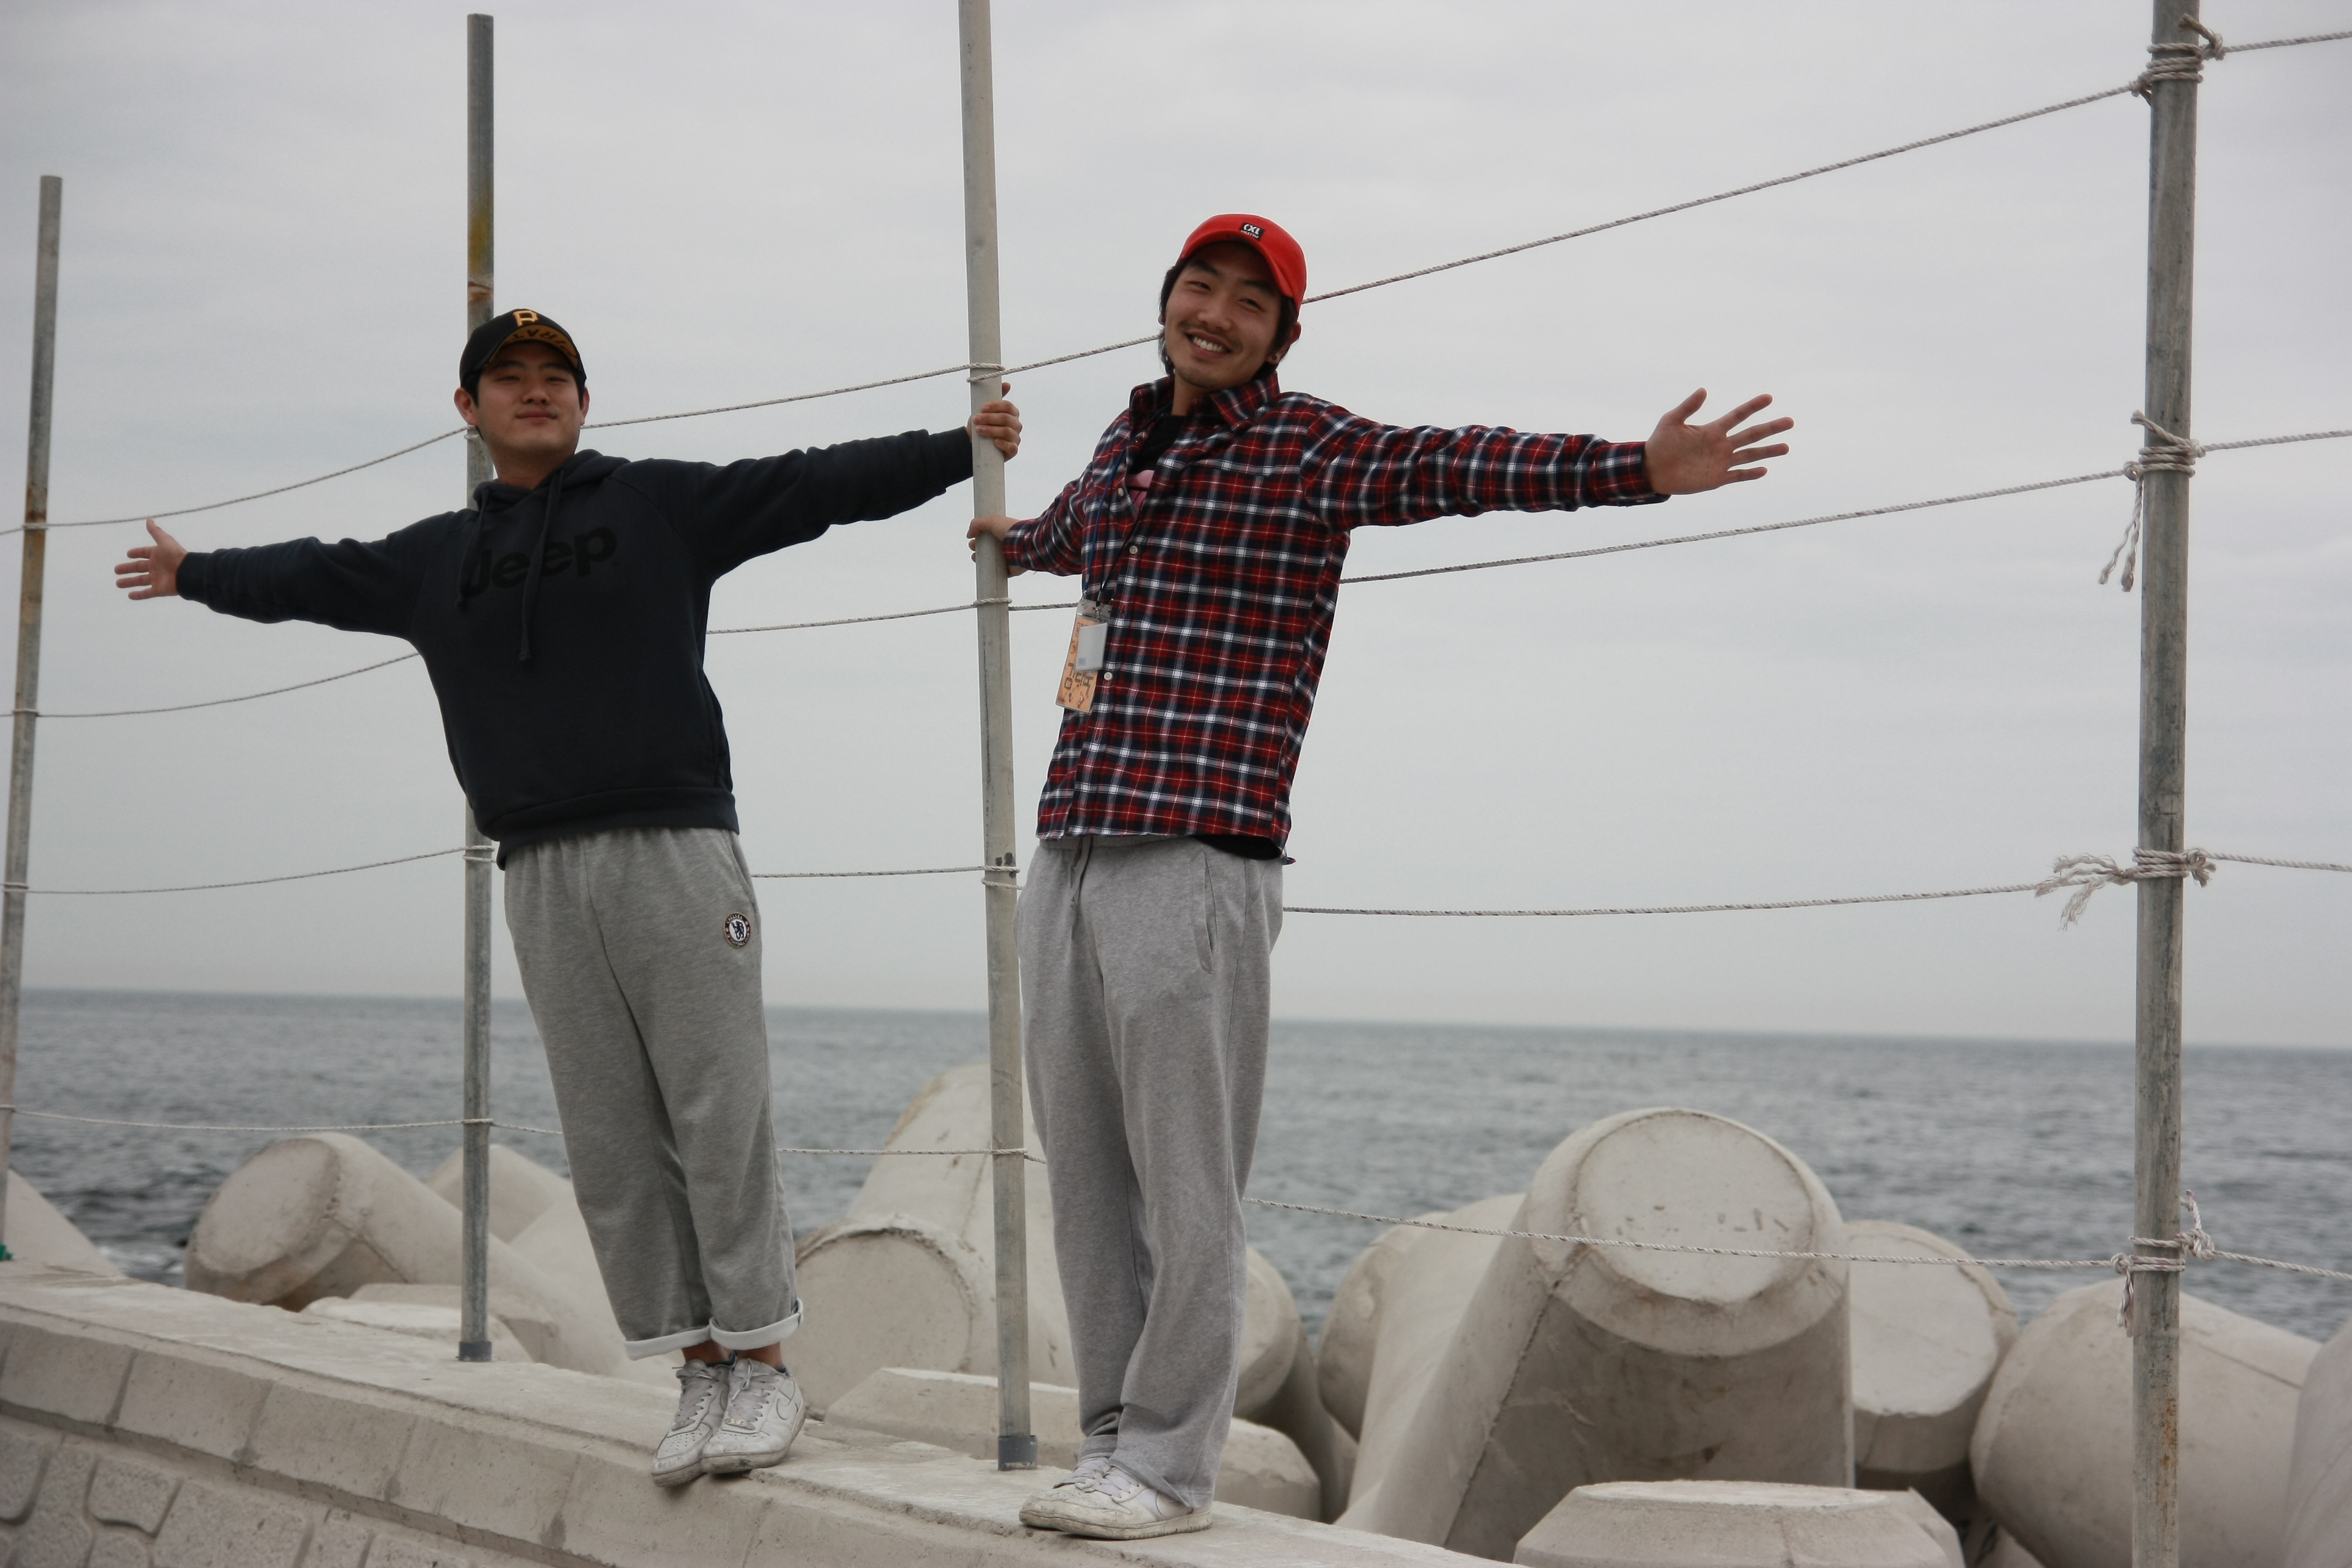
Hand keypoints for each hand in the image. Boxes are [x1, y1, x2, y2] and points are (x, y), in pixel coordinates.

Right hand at [115, 520, 186, 598]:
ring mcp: (157, 579)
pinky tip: (130, 595)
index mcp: (158, 555)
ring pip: (140, 581)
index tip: (128, 554)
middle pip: (138, 568)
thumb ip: (156, 531)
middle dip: (127, 569)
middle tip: (116, 570)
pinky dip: (139, 595)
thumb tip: (149, 519)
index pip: (144, 553)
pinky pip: (147, 593)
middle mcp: (157, 567)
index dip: (137, 553)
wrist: (188, 572)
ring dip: (129, 582)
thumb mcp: (164, 541)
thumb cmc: (176, 555)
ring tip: (118, 583)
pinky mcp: (159, 590)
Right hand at [966, 514, 1027, 576]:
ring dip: (981, 561)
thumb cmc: (1012, 531)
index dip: (978, 538)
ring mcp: (1008, 557)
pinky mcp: (1011, 569)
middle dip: (977, 549)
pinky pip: (1000, 573)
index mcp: (1002, 533)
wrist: (1025, 544)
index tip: (973, 540)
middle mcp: (1005, 545)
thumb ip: (978, 524)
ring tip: (976, 559)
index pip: (987, 536)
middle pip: (987, 549)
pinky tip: (985, 570)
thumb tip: (970, 533)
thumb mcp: (992, 520)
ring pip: (991, 561)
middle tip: (974, 548)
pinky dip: (992, 572)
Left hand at [969, 383, 1021, 459]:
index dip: (995, 406)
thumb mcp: (986, 410)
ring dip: (991, 430)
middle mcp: (1016, 424)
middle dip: (989, 418)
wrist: (975, 443)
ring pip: (1007, 432)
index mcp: (1012, 413)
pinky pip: (1012, 447)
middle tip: (976, 419)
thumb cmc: (982, 424)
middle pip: (1006, 419)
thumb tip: (1007, 384)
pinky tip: (994, 442)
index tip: (982, 408)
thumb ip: (995, 396)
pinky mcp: (1013, 450)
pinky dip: (1003, 444)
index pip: (1007, 406)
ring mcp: (1015, 437)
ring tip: (978, 430)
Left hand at [1642, 390, 1792, 494]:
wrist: (1652, 470)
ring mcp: (1721, 462)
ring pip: (1750, 455)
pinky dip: (1750, 474)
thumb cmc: (1660, 444)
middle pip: (1751, 435)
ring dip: (1768, 451)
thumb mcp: (1671, 421)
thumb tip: (1704, 389)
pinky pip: (1737, 475)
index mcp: (1712, 430)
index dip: (1753, 406)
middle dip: (1771, 428)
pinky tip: (1764, 470)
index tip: (1769, 397)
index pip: (1738, 416)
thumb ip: (1688, 406)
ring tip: (1786, 447)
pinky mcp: (1716, 479)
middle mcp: (1721, 445)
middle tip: (1790, 421)